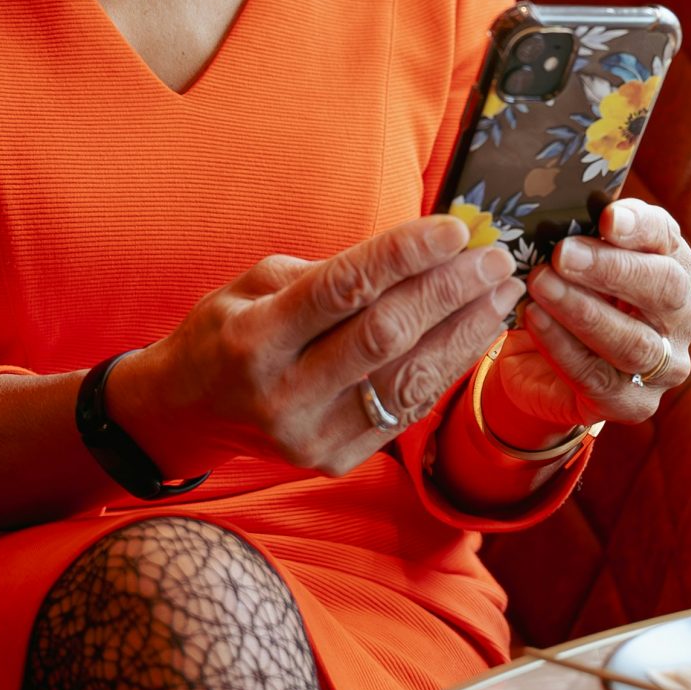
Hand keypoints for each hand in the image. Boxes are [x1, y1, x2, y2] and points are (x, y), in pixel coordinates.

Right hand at [118, 215, 523, 478]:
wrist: (188, 412)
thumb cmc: (229, 331)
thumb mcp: (257, 284)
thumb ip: (332, 274)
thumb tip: (422, 251)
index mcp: (255, 338)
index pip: (343, 290)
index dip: (404, 255)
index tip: (455, 228)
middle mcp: (282, 393)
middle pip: (385, 335)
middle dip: (449, 290)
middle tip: (493, 256)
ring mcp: (311, 436)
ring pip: (408, 379)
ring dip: (464, 331)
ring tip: (501, 292)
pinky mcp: (336, 461)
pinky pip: (406, 408)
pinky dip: (447, 367)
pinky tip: (476, 333)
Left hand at [486, 200, 690, 438]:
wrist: (544, 368)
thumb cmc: (567, 299)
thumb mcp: (573, 261)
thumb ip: (578, 236)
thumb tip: (555, 208)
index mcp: (671, 266)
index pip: (666, 238)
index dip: (639, 226)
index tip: (606, 217)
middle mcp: (680, 315)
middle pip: (663, 288)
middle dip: (611, 269)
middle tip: (563, 253)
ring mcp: (665, 364)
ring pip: (634, 340)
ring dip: (583, 311)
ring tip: (542, 286)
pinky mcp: (634, 403)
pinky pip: (600, 377)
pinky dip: (563, 347)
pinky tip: (535, 321)